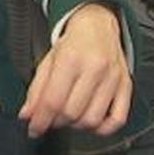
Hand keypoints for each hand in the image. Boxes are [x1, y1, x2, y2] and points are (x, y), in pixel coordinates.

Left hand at [18, 2, 131, 137]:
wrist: (98, 26)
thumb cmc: (73, 43)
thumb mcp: (48, 60)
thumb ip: (36, 90)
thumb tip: (28, 115)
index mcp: (71, 58)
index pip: (53, 101)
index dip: (40, 121)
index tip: (34, 128)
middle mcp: (95, 68)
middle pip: (71, 113)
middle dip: (56, 121)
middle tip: (52, 117)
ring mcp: (113, 77)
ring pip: (92, 120)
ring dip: (77, 125)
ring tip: (71, 116)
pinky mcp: (126, 85)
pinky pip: (118, 119)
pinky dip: (103, 128)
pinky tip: (92, 121)